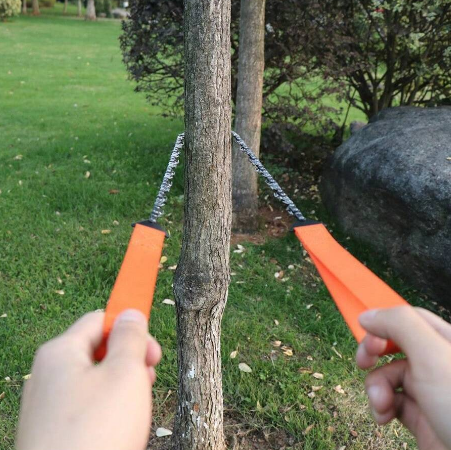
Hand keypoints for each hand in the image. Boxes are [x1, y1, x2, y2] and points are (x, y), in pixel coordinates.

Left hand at [16, 309, 161, 449]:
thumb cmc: (95, 434)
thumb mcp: (125, 374)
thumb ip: (130, 337)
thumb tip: (130, 313)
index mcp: (60, 353)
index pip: (99, 319)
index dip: (129, 328)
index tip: (152, 350)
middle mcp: (48, 376)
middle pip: (98, 351)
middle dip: (129, 363)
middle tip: (147, 381)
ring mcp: (48, 406)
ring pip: (96, 382)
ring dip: (123, 389)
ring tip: (134, 413)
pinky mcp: (54, 432)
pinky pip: (87, 408)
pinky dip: (109, 412)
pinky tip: (120, 431)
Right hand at [357, 306, 450, 449]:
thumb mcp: (433, 357)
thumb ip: (400, 326)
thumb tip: (368, 316)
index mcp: (448, 342)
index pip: (410, 318)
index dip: (384, 323)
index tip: (366, 333)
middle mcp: (439, 364)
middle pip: (394, 345)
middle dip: (373, 353)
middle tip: (363, 361)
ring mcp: (430, 392)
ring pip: (388, 375)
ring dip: (375, 387)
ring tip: (380, 404)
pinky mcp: (422, 417)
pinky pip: (391, 402)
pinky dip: (380, 407)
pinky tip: (383, 415)